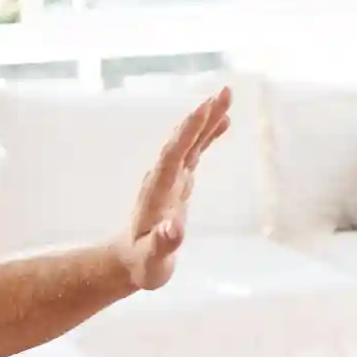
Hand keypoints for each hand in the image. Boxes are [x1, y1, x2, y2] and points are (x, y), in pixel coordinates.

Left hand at [115, 88, 231, 291]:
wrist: (129, 260)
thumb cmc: (143, 264)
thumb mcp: (153, 261)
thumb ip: (164, 245)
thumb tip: (175, 229)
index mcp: (157, 192)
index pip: (173, 155)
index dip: (188, 132)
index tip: (204, 109)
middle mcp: (162, 179)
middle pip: (182, 140)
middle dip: (202, 116)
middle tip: (224, 92)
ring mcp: (170, 178)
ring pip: (189, 141)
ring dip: (206, 119)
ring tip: (226, 97)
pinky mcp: (178, 181)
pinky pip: (194, 151)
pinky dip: (208, 135)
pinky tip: (223, 122)